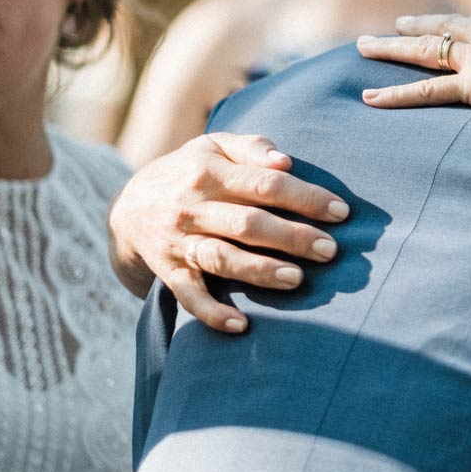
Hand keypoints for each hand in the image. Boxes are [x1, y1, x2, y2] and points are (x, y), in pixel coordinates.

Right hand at [107, 132, 348, 332]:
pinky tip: (241, 325)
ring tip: (297, 279)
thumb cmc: (191, 171)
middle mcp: (194, 207)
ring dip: (260, 271)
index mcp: (211, 172)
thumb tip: (285, 162)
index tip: (341, 212)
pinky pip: (188, 295)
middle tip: (330, 250)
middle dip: (293, 237)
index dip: (306, 198)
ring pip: (222, 258)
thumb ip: (253, 148)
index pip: (267, 184)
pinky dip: (211, 312)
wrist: (129, 206)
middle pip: (249, 223)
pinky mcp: (168, 271)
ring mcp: (180, 242)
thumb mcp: (215, 146)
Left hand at [356, 9, 470, 113]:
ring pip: (422, 52)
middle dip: (414, 27)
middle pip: (441, 29)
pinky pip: (426, 92)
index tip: (446, 23)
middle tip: (390, 26)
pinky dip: (395, 95)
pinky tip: (369, 97)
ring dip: (390, 49)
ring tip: (362, 47)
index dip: (460, 24)